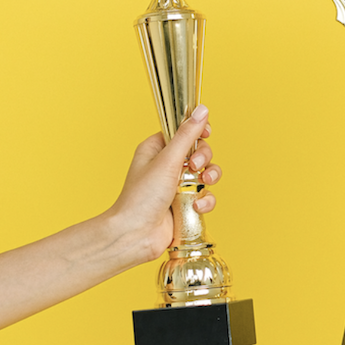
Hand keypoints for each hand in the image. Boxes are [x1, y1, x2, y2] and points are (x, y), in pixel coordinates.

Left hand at [104, 104, 221, 263]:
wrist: (135, 235)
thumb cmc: (141, 197)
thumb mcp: (167, 160)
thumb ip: (187, 135)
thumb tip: (202, 110)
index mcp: (157, 149)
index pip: (183, 131)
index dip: (197, 131)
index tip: (206, 134)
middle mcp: (167, 166)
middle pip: (200, 151)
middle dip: (204, 158)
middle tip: (195, 166)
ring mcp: (177, 186)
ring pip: (207, 173)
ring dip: (209, 178)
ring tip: (202, 183)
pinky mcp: (185, 204)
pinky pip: (206, 196)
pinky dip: (205, 200)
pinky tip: (196, 206)